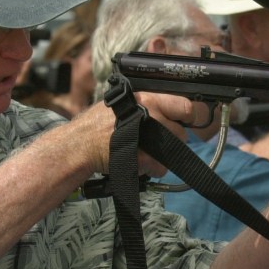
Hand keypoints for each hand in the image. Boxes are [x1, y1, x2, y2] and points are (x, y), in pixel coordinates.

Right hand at [73, 91, 197, 176]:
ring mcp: (150, 137)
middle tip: (155, 142)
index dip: (189, 115)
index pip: (185, 106)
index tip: (188, 120)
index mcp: (148, 99)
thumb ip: (148, 104)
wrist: (78, 144)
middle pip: (181, 133)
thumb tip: (172, 109)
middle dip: (171, 140)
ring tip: (143, 152)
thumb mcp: (123, 102)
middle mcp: (152, 115)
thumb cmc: (97, 124)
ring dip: (162, 155)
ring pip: (174, 151)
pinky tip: (138, 162)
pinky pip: (161, 167)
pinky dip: (152, 169)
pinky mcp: (146, 158)